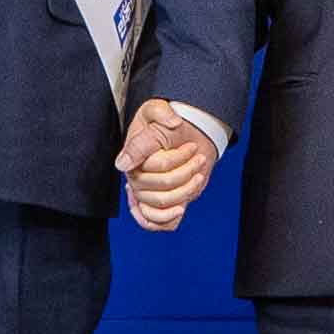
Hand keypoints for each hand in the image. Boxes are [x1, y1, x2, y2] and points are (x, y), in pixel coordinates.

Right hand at [117, 100, 216, 231]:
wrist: (185, 133)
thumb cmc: (169, 122)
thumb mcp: (158, 112)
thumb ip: (154, 122)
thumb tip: (133, 156)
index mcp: (134, 158)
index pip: (158, 166)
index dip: (178, 158)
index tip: (192, 147)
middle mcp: (135, 178)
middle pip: (164, 186)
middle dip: (188, 172)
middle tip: (199, 158)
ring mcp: (144, 192)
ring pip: (162, 204)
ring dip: (186, 191)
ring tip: (198, 176)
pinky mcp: (155, 202)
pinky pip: (152, 221)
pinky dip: (167, 220)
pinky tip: (180, 209)